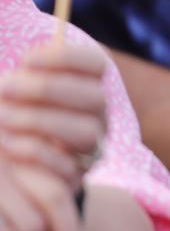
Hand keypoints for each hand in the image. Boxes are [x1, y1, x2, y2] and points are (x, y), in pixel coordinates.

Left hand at [0, 43, 106, 186]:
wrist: (13, 166)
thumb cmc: (15, 114)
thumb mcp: (18, 92)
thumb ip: (25, 78)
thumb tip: (19, 72)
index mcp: (88, 85)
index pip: (97, 63)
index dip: (68, 58)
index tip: (28, 60)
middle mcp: (98, 113)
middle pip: (95, 96)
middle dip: (48, 89)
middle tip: (5, 88)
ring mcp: (93, 143)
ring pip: (87, 131)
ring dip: (41, 121)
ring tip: (2, 117)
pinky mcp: (77, 172)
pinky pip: (69, 164)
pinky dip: (35, 150)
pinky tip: (7, 141)